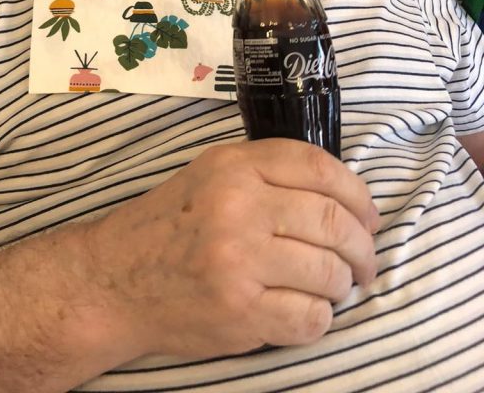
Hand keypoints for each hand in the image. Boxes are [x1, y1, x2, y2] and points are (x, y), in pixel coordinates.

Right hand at [86, 139, 378, 359]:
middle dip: (363, 248)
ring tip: (332, 288)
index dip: (357, 194)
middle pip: (333, 221)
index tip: (369, 217)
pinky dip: (319, 318)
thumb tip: (342, 194)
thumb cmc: (168, 225)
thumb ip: (266, 173)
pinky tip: (304, 311)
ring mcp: (238, 261)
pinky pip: (310, 318)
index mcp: (233, 166)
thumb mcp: (209, 174)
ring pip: (328, 273)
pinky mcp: (240, 311)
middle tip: (364, 263)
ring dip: (342, 286)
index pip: (318, 168)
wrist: (114, 280)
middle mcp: (237, 206)